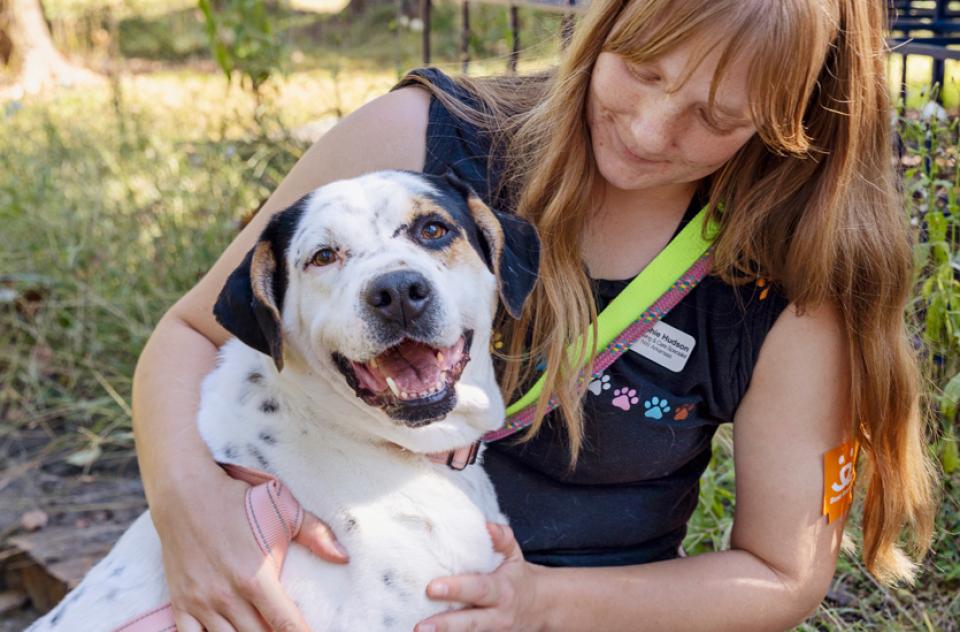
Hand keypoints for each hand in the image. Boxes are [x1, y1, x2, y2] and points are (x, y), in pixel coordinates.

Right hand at [151, 464, 348, 631]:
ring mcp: (201, 603)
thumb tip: (343, 557)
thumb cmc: (237, 500)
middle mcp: (227, 596)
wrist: (184, 492)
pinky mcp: (181, 603)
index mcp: (255, 577)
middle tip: (286, 631)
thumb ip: (315, 534)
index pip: (285, 623)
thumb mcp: (282, 510)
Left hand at [415, 522, 544, 631]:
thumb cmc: (517, 576)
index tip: (432, 587)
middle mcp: (497, 615)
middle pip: (471, 622)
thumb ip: (501, 538)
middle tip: (420, 627)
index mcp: (502, 590)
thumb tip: (485, 525)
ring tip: (418, 631)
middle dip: (445, 625)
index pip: (479, 589)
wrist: (540, 608)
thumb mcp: (513, 554)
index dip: (457, 589)